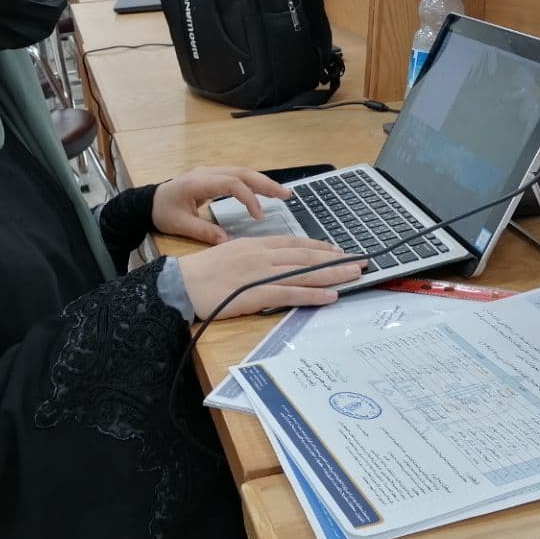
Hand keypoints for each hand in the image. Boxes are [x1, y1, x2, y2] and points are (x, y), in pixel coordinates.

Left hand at [152, 166, 290, 244]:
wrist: (147, 202)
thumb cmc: (162, 212)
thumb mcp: (180, 225)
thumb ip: (204, 232)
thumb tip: (228, 243)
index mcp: (198, 183)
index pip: (231, 184)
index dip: (248, 198)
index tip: (259, 216)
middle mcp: (207, 173)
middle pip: (242, 173)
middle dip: (265, 183)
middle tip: (286, 195)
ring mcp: (210, 173)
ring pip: (242, 172)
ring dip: (262, 182)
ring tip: (282, 193)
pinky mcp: (212, 178)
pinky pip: (236, 177)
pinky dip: (252, 184)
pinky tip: (265, 193)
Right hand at [177, 236, 366, 319]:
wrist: (180, 283)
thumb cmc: (200, 272)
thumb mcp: (230, 254)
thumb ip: (253, 257)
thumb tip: (273, 263)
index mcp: (255, 244)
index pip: (294, 244)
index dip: (319, 248)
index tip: (338, 251)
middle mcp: (262, 255)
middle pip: (305, 256)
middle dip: (335, 259)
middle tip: (359, 261)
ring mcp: (260, 274)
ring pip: (303, 273)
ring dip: (332, 274)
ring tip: (354, 276)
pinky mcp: (256, 293)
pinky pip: (290, 294)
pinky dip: (312, 294)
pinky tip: (330, 295)